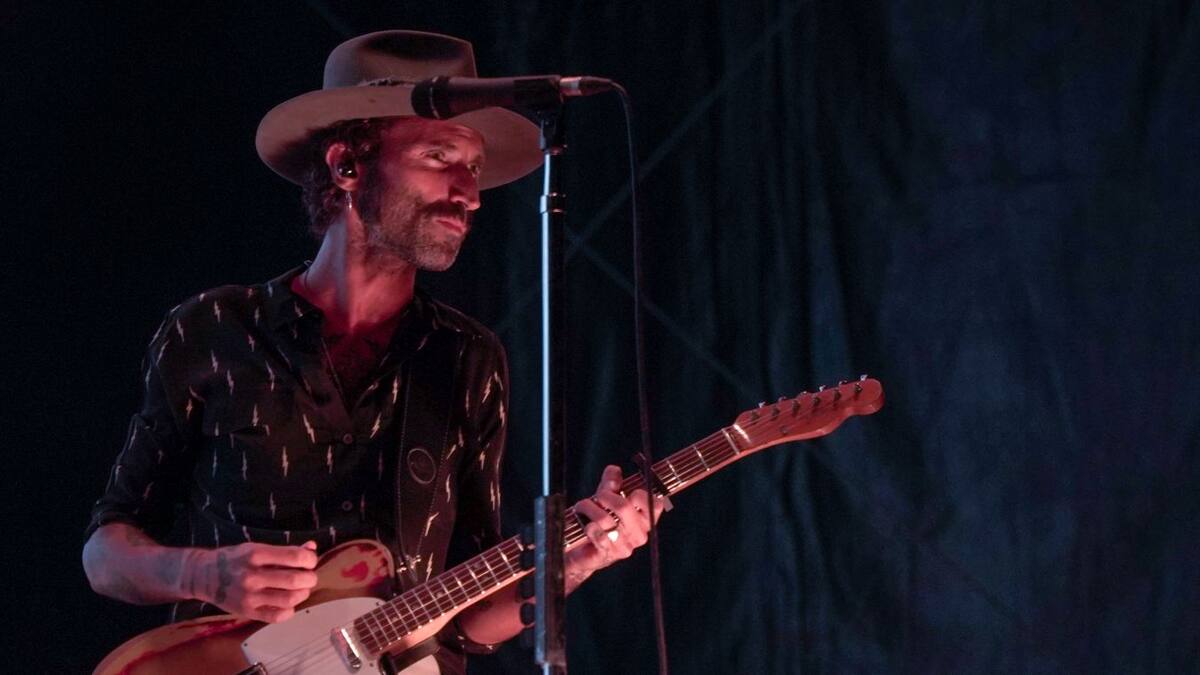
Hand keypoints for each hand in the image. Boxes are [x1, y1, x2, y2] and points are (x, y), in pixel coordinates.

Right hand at [186, 540, 319, 622]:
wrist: (204, 576)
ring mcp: (249, 596)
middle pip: (295, 580)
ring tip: (301, 590)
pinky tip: (288, 604)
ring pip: (290, 599)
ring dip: (303, 594)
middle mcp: (252, 576)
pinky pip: (277, 616)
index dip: (310, 560)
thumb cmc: (235, 559)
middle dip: (310, 578)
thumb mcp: (257, 548)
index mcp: (256, 554)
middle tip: (309, 577)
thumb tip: (312, 548)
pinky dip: (290, 611)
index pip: (295, 557)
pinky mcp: (247, 612)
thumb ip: (285, 550)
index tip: (310, 561)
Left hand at [566, 465, 666, 580]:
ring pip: (606, 519)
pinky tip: (586, 524)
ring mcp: (625, 546)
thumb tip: (614, 470)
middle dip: (605, 496)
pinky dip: (588, 526)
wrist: (584, 552)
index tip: (624, 492)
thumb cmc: (600, 523)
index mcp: (645, 521)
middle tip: (597, 496)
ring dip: (589, 508)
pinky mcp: (609, 554)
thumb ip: (612, 483)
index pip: (655, 504)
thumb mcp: (606, 499)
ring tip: (582, 507)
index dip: (639, 494)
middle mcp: (639, 535)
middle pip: (624, 507)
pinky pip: (598, 534)